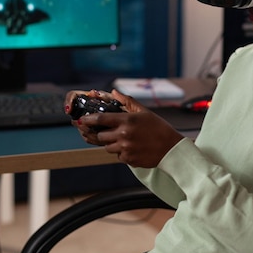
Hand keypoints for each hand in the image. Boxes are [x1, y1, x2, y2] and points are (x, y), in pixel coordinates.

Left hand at [65, 89, 183, 167]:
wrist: (171, 148)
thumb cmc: (159, 128)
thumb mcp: (144, 112)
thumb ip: (127, 101)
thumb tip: (113, 92)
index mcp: (127, 121)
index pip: (100, 119)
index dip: (88, 120)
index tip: (81, 120)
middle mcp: (124, 135)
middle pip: (100, 136)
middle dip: (101, 134)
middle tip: (109, 131)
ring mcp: (125, 148)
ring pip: (107, 147)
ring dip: (112, 143)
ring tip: (125, 139)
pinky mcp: (128, 159)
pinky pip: (117, 156)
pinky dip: (121, 152)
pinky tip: (133, 147)